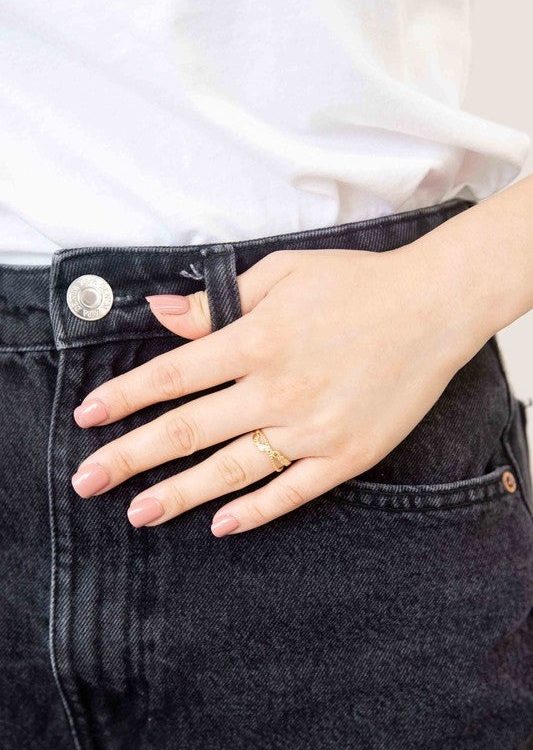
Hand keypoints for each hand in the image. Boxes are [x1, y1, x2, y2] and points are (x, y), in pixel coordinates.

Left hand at [71, 244, 479, 535]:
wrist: (432, 308)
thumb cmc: (355, 284)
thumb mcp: (282, 273)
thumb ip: (220, 301)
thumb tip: (163, 313)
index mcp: (255, 341)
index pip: (171, 376)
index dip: (123, 398)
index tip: (88, 417)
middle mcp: (276, 390)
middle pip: (188, 430)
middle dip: (131, 458)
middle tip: (88, 482)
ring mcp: (312, 428)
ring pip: (231, 470)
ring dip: (179, 494)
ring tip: (139, 513)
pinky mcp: (346, 455)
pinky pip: (292, 491)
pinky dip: (255, 511)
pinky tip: (222, 525)